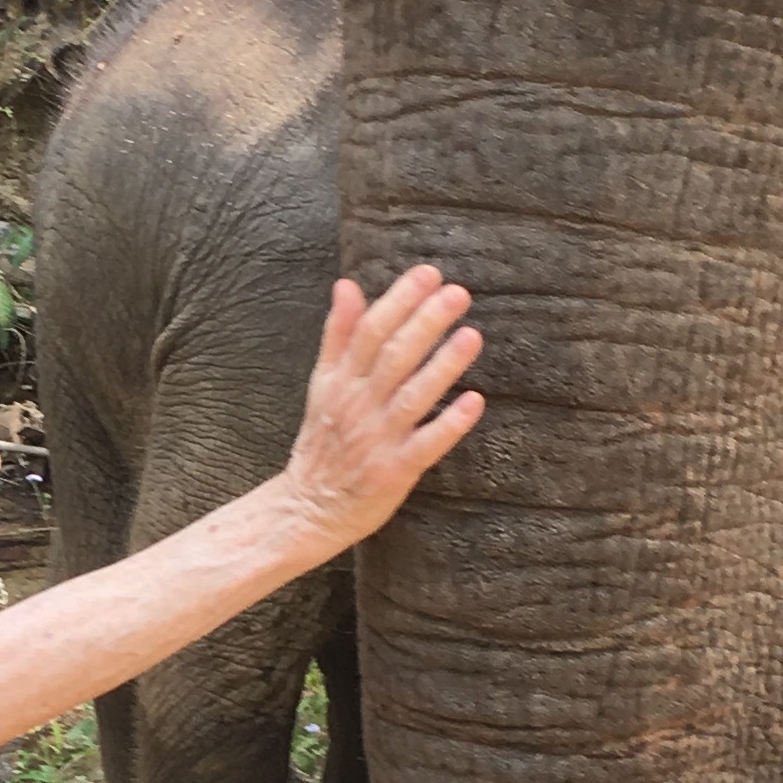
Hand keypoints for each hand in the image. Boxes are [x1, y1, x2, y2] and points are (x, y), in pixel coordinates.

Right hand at [282, 265, 483, 551]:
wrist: (307, 508)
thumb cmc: (323, 441)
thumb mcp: (322, 383)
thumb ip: (338, 335)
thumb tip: (347, 284)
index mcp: (340, 380)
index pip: (370, 331)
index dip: (399, 300)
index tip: (428, 274)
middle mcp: (358, 405)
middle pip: (393, 356)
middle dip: (425, 322)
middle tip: (458, 293)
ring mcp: (377, 439)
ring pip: (412, 396)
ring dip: (442, 366)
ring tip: (472, 335)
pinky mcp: (394, 471)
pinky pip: (426, 444)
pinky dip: (449, 424)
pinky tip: (475, 402)